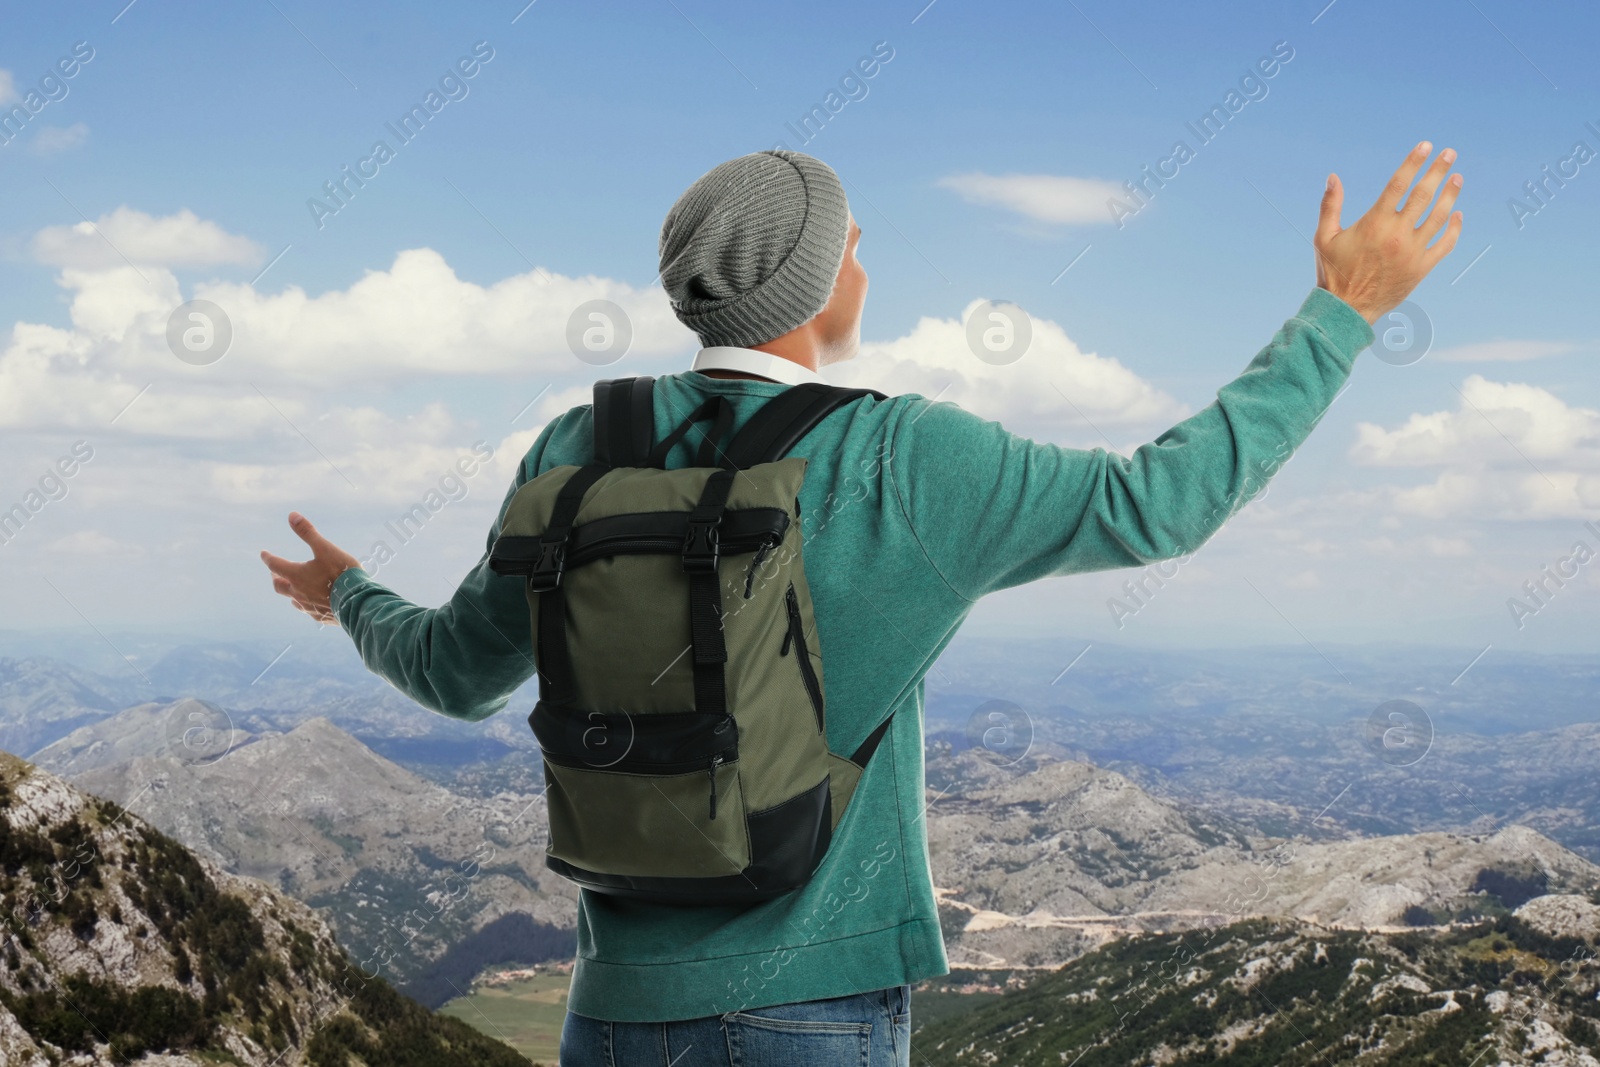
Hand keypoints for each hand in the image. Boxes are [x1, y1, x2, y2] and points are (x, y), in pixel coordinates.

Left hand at [261, 512, 361, 623]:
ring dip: (290, 592)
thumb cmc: (341, 573)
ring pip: (292, 600)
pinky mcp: (319, 616)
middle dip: (275, 578)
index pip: (275, 565)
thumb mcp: (325, 548)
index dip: (268, 558)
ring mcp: (308, 607)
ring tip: (293, 588)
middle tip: (274, 573)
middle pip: (279, 586)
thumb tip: (292, 515)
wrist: (358, 602)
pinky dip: (306, 604)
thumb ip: (308, 532)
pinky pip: (307, 610)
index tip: (264, 553)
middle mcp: (298, 592)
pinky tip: (312, 603)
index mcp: (296, 575)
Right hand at [1315, 141, 1463, 323]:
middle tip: (1450, 154)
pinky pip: (1445, 244)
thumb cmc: (1332, 272)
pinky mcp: (1422, 268)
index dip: (1414, 162)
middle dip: (1438, 171)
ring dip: (1450, 195)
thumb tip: (1333, 177)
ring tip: (1457, 179)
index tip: (1426, 147)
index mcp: (1374, 223)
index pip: (1399, 184)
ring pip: (1439, 216)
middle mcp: (1397, 234)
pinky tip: (1457, 215)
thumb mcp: (1324, 237)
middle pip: (1424, 194)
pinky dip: (1453, 229)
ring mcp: (1412, 251)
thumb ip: (1330, 206)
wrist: (1346, 310)